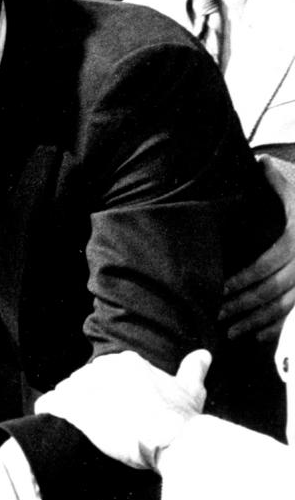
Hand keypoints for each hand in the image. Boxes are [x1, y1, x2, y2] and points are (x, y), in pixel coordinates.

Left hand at [34, 349, 211, 469]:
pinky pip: (51, 405)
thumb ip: (193, 370)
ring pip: (65, 391)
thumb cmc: (182, 419)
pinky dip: (48, 410)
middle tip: (88, 416)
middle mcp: (105, 370)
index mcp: (128, 362)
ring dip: (64, 405)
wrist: (175, 441)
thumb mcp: (191, 390)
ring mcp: (89, 388)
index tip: (104, 403)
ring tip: (67, 421)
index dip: (100, 388)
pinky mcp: (76, 409)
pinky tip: (48, 418)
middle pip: (81, 380)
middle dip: (81, 396)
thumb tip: (202, 355)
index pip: (102, 370)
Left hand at [222, 157, 294, 341]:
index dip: (242, 280)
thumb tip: (256, 163)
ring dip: (255, 322)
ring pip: (283, 307)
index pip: (266, 266)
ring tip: (229, 332)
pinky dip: (275, 327)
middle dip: (242, 306)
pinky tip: (256, 337)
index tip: (219, 289)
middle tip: (216, 315)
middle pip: (271, 291)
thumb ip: (275, 175)